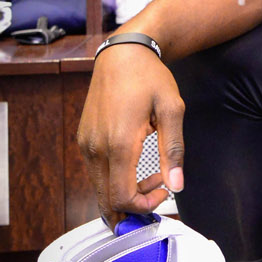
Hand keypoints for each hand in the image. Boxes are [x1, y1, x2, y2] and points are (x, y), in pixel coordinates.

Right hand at [77, 45, 184, 226]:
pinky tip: (134, 165)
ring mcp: (87, 145)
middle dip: (133, 207)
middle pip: (106, 201)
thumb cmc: (149, 78)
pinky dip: (114, 181)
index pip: (122, 197)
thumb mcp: (172, 110)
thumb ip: (173, 150)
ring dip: (124, 193)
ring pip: (100, 189)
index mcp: (119, 143)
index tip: (163, 192)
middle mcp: (96, 148)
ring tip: (151, 174)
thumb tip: (177, 185)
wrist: (122, 55)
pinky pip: (96, 174)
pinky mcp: (84, 140)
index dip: (144, 206)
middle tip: (157, 192)